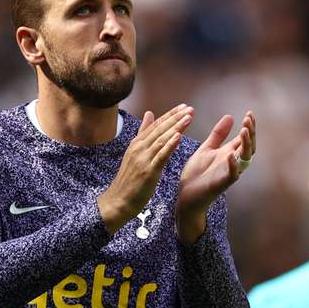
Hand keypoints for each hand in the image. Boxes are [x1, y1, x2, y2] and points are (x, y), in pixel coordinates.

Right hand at [98, 104, 193, 233]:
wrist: (118, 201)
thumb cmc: (128, 180)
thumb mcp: (134, 153)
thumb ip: (143, 134)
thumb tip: (149, 114)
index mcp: (136, 144)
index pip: (155, 125)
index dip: (170, 115)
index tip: (183, 106)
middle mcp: (139, 148)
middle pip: (160, 129)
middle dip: (176, 117)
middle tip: (190, 108)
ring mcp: (143, 159)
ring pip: (162, 139)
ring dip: (176, 127)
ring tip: (188, 117)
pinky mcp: (148, 171)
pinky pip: (160, 156)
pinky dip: (170, 145)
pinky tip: (178, 136)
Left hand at [176, 110, 255, 242]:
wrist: (186, 195)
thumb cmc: (197, 173)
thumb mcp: (207, 148)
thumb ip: (219, 134)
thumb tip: (231, 116)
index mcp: (228, 153)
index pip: (244, 138)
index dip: (249, 127)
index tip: (249, 113)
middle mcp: (232, 163)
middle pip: (248, 147)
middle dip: (250, 133)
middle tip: (248, 119)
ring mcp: (228, 173)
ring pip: (244, 160)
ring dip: (246, 145)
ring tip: (244, 131)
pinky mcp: (221, 184)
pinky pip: (232, 176)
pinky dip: (233, 166)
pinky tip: (231, 156)